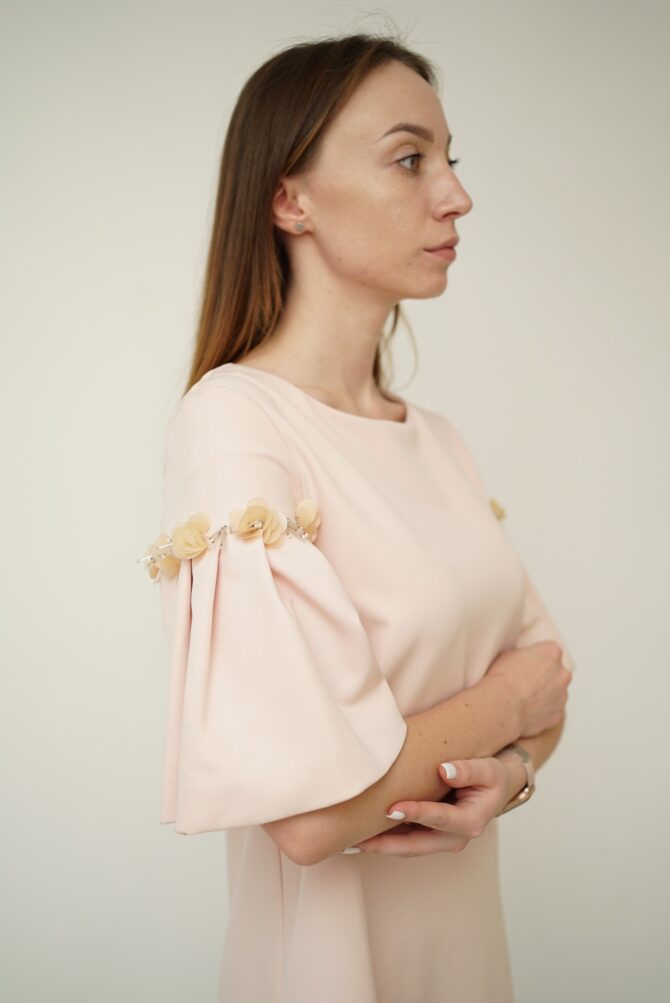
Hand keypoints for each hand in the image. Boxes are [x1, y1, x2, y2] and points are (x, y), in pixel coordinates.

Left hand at [349, 756, 525, 856]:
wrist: (498, 789)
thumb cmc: (492, 777)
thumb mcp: (488, 769)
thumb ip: (468, 770)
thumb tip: (443, 770)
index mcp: (470, 822)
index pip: (438, 819)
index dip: (415, 813)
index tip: (391, 807)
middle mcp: (455, 838)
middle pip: (416, 845)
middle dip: (386, 844)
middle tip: (357, 839)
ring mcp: (442, 841)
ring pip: (408, 847)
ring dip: (381, 845)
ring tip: (350, 841)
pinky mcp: (431, 836)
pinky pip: (406, 841)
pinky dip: (385, 840)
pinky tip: (362, 836)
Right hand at [486, 640, 571, 736]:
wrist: (503, 705)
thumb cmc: (504, 679)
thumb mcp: (508, 654)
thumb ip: (522, 655)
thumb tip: (521, 660)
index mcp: (551, 653)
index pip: (550, 650)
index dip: (537, 657)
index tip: (529, 662)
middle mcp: (562, 674)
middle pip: (558, 672)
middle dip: (546, 675)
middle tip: (527, 680)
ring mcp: (562, 695)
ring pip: (556, 692)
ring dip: (545, 693)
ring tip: (525, 697)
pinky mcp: (557, 714)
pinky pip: (552, 710)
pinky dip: (543, 710)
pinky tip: (527, 710)